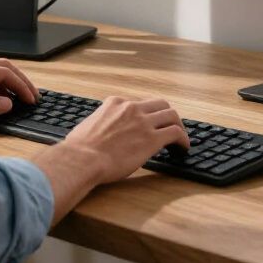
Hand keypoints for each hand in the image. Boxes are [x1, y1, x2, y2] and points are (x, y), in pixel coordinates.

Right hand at [61, 96, 189, 183]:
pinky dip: (183, 139)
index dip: (145, 116)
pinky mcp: (151, 139)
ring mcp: (143, 122)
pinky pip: (175, 133)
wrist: (82, 159)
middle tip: (168, 128)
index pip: (137, 104)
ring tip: (180, 139)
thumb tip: (98, 132)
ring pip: (171, 115)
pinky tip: (182, 148)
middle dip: (166, 115)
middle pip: (159, 104)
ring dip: (177, 125)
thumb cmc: (79, 148)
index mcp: (114, 103)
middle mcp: (131, 108)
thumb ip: (99, 123)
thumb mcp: (88, 125)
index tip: (147, 126)